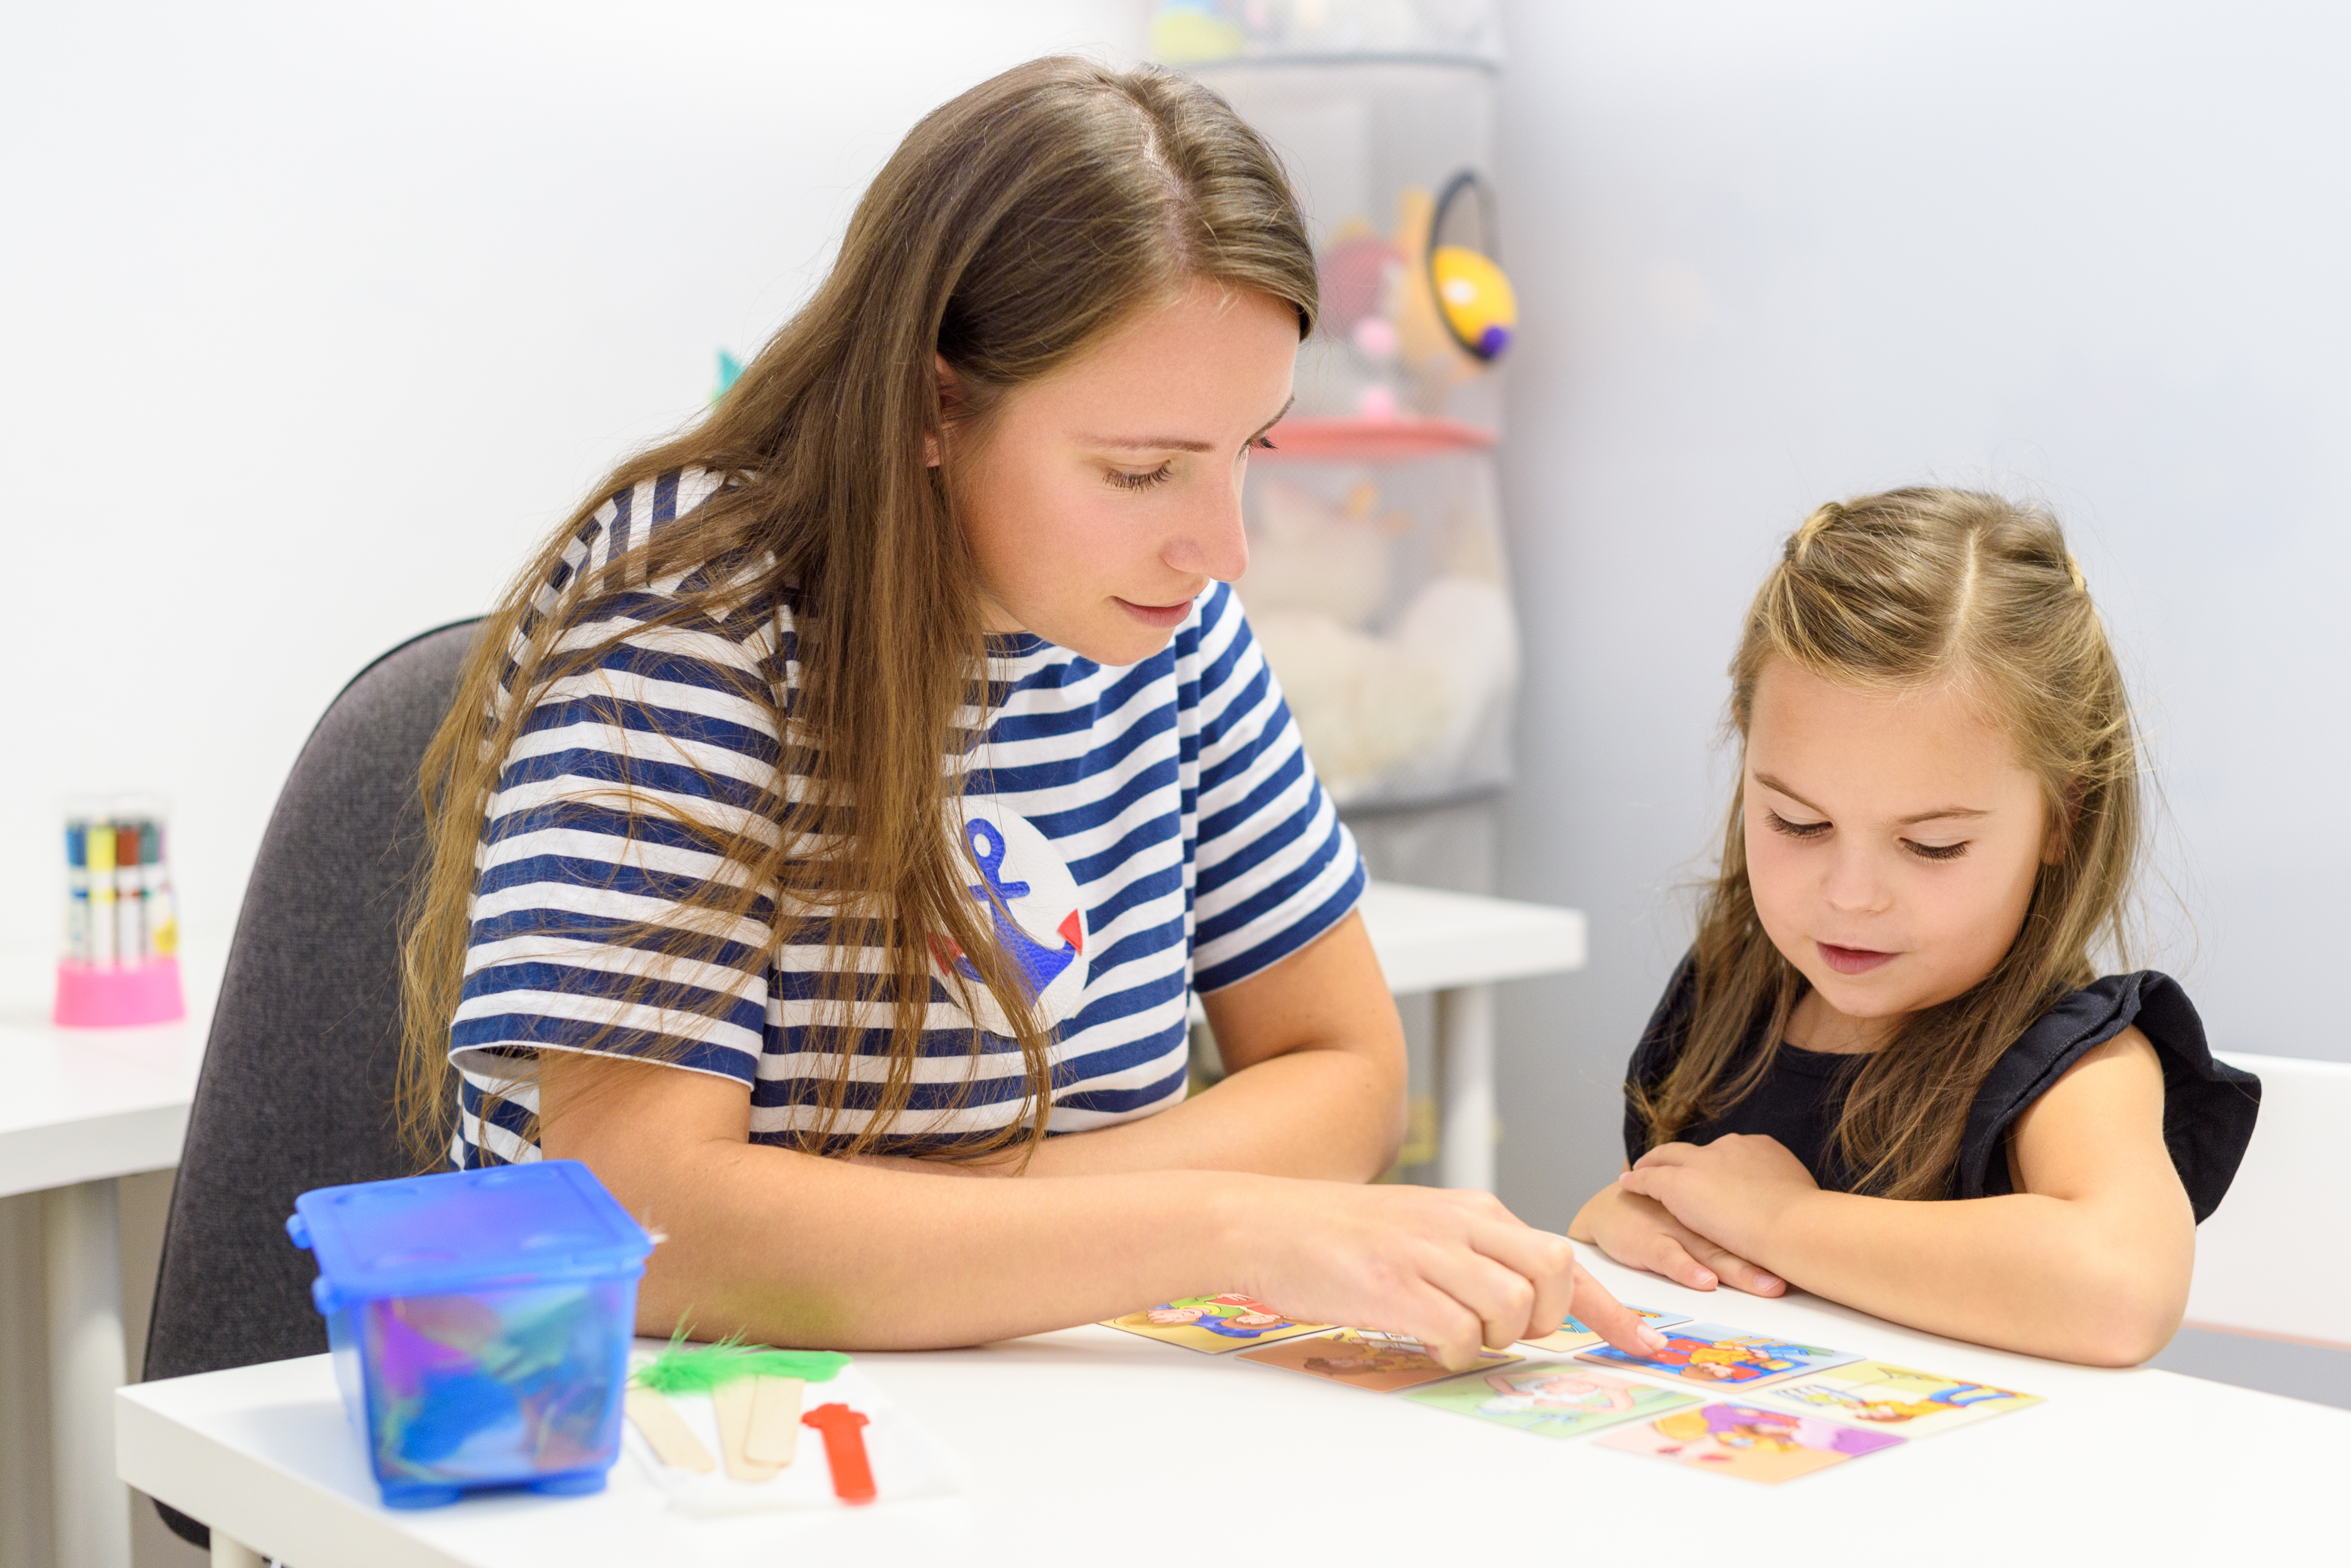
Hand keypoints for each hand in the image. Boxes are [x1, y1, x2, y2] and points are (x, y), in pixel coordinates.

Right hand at [1229, 1180, 1669, 1370]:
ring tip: (1452, 1332)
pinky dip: (1452, 1351)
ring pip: (1510, 1308)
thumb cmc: (1341, 1235)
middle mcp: (1459, 1224)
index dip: (1612, 1308)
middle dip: (1545, 1320)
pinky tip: (1422, 1339)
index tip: (1646, 1343)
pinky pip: (1457, 1333)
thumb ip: (1476, 1253)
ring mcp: (1426, 1252)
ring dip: (1494, 1338)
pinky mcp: (1393, 1284)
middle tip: (1507, 1333)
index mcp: (1472, 1210)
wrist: (1266, 1223)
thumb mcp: (1422, 1227)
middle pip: (1552, 1273)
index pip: (1563, 1256)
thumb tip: (1527, 1300)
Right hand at [1571, 1179, 1784, 1295]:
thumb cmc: (1663, 1216)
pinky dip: (1688, 1269)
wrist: (1609, 1210)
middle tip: (1803, 1278)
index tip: (1821, 1259)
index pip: (1757, 1221)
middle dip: (1773, 1258)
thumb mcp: (1704, 1216)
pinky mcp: (1647, 1242)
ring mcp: (1674, 1227)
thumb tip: (1794, 1243)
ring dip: (1740, 1270)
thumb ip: (1740, 1222)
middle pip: (1743, 1236)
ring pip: (1711, 1249)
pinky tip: (1704, 1281)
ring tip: (1768, 1288)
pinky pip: (1669, 1257)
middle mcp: (1700, 1216)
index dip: (1787, 1240)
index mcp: (1717, 1204)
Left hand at [1616, 1134, 1819, 1262]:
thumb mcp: (1801, 1197)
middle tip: (1669, 1166)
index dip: (1718, 1163)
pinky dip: (1637, 1180)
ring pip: (1666, 1158)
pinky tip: (1627, 1184)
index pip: (1731, 1153)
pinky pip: (1649, 1178)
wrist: (1792, 1225)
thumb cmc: (1807, 1222)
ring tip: (1640, 1170)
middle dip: (1682, 1159)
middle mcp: (1729, 1148)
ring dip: (1653, 1164)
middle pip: (1696, 1151)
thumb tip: (1790, 1203)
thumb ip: (1785, 1195)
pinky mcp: (1679, 1183)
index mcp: (1760, 1149)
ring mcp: (1702, 1163)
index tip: (1712, 1172)